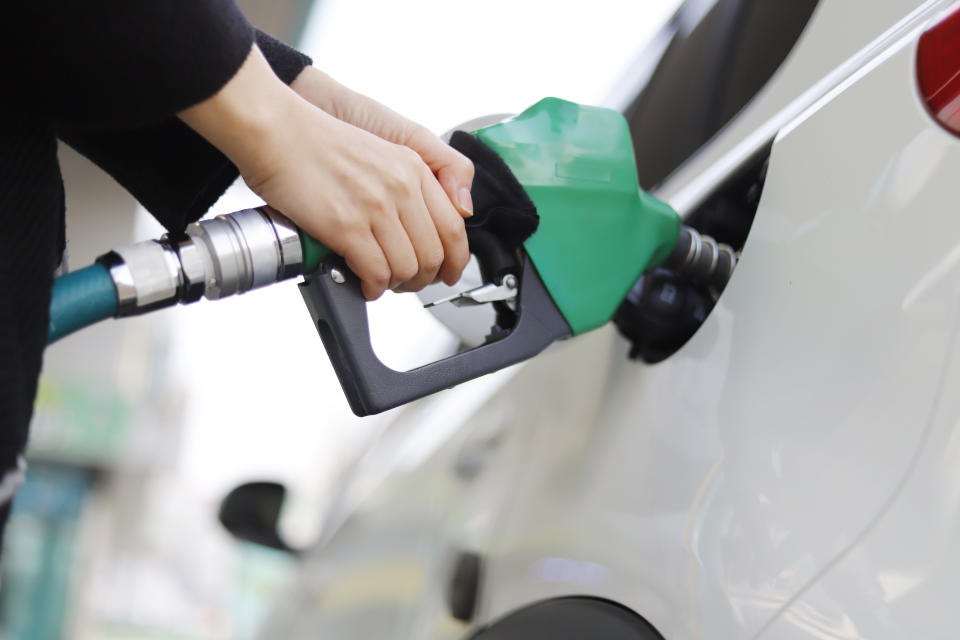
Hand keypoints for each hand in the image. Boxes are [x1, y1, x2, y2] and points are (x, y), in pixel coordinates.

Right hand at [179, 46, 469, 298]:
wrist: (277, 132)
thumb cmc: (317, 141)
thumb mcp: (384, 148)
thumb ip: (419, 178)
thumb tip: (451, 212)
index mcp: (413, 168)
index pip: (454, 226)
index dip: (454, 259)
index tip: (447, 272)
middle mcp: (402, 187)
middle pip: (434, 254)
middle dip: (422, 278)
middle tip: (406, 282)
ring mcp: (376, 207)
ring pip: (408, 268)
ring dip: (395, 284)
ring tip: (380, 282)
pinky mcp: (347, 226)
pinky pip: (377, 273)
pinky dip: (373, 287)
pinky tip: (364, 283)